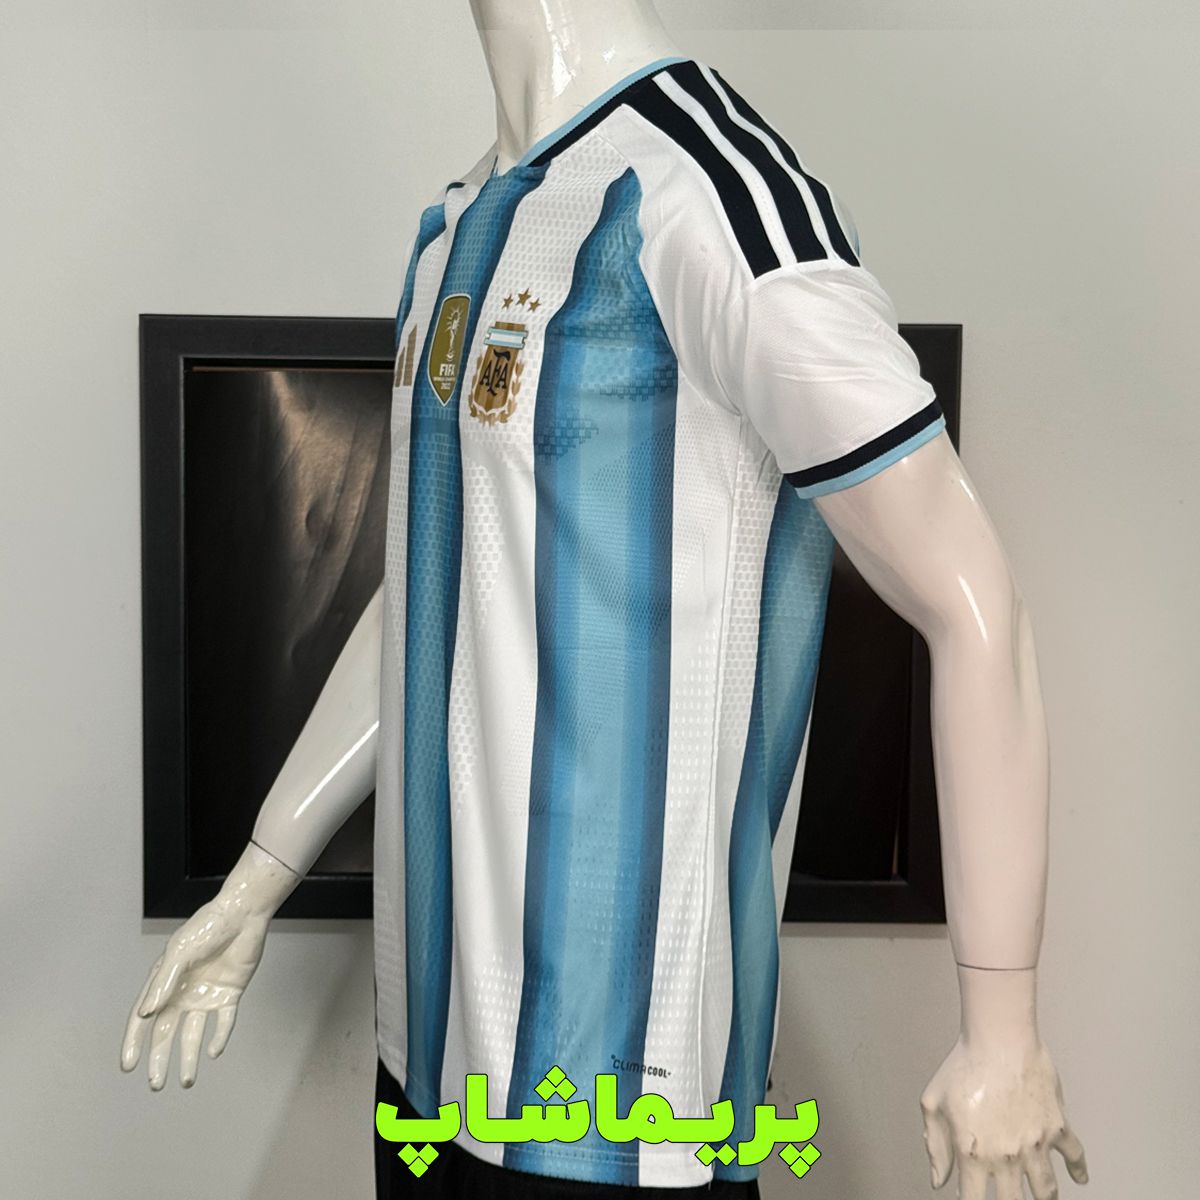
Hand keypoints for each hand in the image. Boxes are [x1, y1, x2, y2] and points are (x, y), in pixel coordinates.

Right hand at [120, 896, 271, 1089]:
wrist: (244, 913)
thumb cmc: (208, 927)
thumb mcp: (181, 952)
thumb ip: (164, 983)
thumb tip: (145, 1014)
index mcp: (165, 981)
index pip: (144, 1018)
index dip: (134, 1041)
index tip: (128, 1066)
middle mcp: (183, 992)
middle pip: (167, 1032)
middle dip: (160, 1059)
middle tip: (156, 1084)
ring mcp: (206, 994)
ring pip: (194, 1033)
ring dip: (190, 1057)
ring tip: (187, 1082)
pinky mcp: (230, 994)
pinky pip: (223, 1021)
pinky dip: (219, 1037)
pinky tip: (214, 1052)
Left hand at [920, 1034, 1087, 1199]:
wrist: (998, 1039)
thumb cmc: (962, 1066)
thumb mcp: (933, 1104)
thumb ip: (935, 1146)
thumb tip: (939, 1181)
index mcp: (973, 1154)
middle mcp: (1007, 1156)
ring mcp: (1036, 1144)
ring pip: (1047, 1190)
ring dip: (1044, 1197)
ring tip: (1042, 1198)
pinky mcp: (1057, 1127)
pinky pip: (1075, 1155)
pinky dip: (1080, 1169)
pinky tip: (1079, 1178)